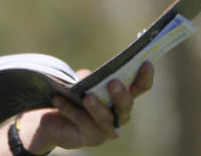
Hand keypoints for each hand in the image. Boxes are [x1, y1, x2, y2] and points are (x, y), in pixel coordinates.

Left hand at [19, 61, 154, 153]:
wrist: (54, 118)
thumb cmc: (73, 95)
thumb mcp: (80, 82)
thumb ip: (88, 78)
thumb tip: (89, 79)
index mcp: (121, 97)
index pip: (139, 87)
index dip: (145, 77)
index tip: (146, 63)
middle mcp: (119, 115)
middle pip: (126, 106)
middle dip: (121, 94)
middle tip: (113, 82)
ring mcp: (107, 129)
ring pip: (106, 119)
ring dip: (97, 107)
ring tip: (87, 96)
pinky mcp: (91, 138)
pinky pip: (83, 124)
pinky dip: (70, 110)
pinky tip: (59, 100)